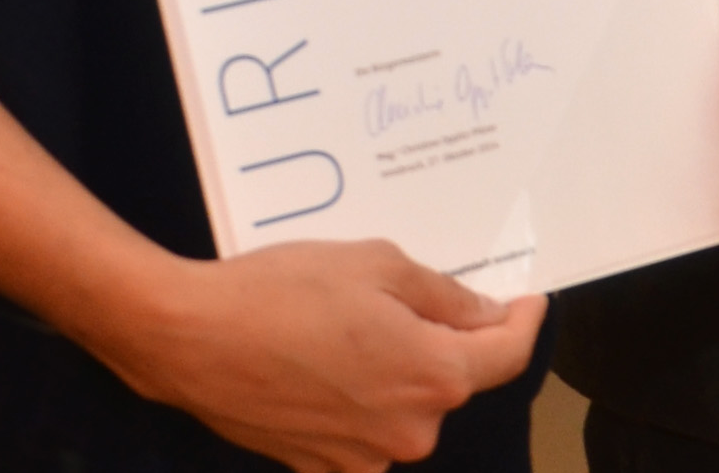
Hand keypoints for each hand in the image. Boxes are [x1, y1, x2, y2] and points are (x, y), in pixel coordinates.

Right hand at [87, 240, 543, 472]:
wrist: (190, 338)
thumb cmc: (282, 291)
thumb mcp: (377, 265)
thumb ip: (444, 296)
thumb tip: (486, 314)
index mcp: (433, 376)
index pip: (506, 355)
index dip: (524, 321)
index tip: (528, 299)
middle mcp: (409, 430)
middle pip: (452, 381)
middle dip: (447, 339)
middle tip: (414, 296)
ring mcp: (363, 457)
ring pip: (407, 405)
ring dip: (399, 368)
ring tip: (354, 323)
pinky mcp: (321, 467)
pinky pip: (364, 428)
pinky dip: (361, 396)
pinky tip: (328, 359)